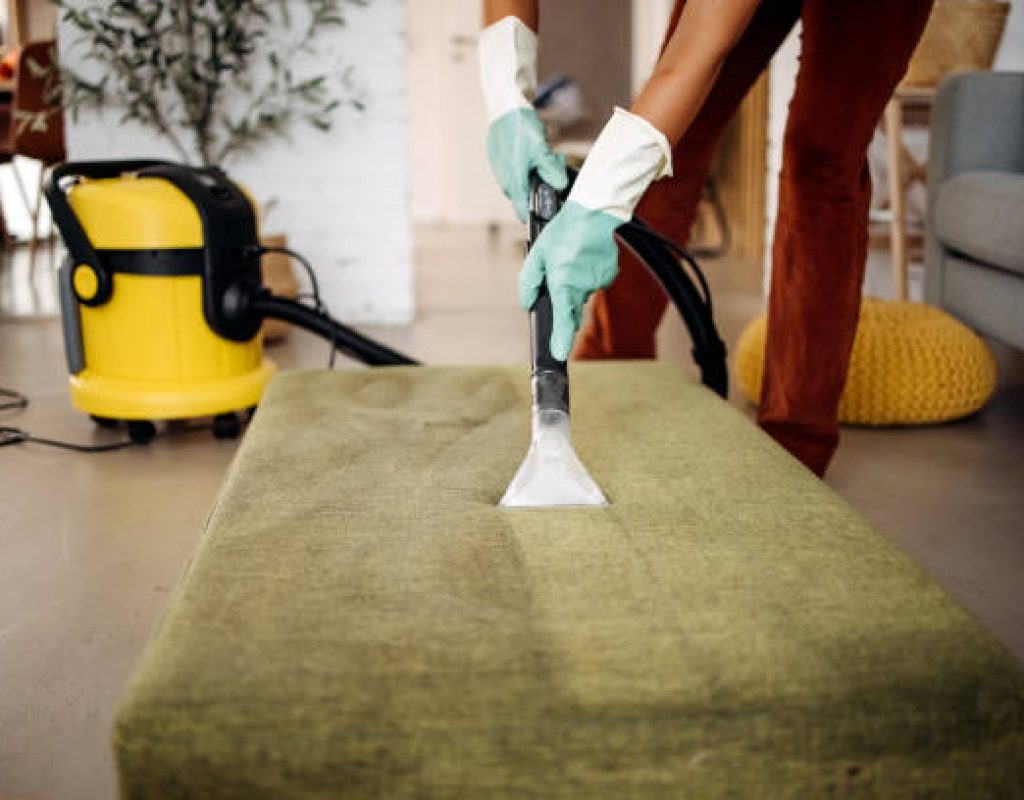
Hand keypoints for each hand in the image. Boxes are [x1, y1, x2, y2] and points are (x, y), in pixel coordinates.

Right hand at [487, 108, 567, 221]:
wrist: (504, 108)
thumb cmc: (521, 128)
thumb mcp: (542, 149)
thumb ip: (552, 172)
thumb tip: (560, 187)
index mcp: (514, 183)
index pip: (523, 214)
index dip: (537, 217)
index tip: (549, 213)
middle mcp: (505, 182)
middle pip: (527, 197)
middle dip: (542, 188)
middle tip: (553, 168)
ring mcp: (501, 173)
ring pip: (524, 184)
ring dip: (536, 176)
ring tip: (544, 156)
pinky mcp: (501, 165)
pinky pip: (517, 174)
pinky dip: (528, 167)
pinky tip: (534, 153)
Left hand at [519, 201, 621, 359]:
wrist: (595, 212)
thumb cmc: (563, 230)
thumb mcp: (537, 254)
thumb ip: (529, 282)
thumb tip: (528, 302)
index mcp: (563, 284)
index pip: (562, 321)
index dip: (560, 341)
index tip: (558, 355)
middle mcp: (582, 287)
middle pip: (571, 309)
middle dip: (563, 305)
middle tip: (559, 280)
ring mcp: (597, 282)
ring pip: (581, 294)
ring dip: (574, 286)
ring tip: (570, 259)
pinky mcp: (608, 275)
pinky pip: (593, 283)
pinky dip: (586, 276)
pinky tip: (583, 258)